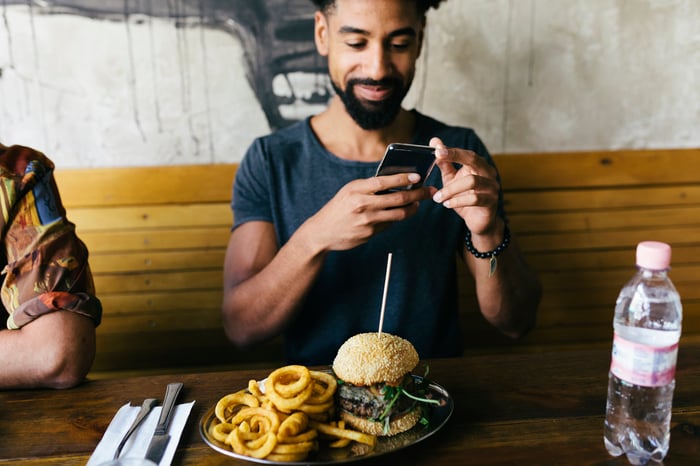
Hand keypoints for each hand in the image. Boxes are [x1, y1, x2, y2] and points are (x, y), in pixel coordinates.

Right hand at [301, 173, 432, 251]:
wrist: (321, 232)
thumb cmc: (338, 208)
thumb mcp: (349, 191)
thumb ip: (369, 187)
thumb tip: (397, 182)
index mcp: (356, 189)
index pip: (384, 181)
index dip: (403, 178)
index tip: (418, 176)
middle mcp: (362, 204)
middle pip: (397, 199)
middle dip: (417, 195)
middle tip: (429, 192)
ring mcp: (366, 220)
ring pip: (398, 214)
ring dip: (412, 209)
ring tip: (418, 204)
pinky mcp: (369, 234)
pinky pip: (389, 225)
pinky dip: (396, 219)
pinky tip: (399, 214)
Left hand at [429, 137, 499, 235]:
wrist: (479, 221)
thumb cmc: (465, 197)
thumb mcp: (451, 179)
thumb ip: (444, 163)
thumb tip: (434, 141)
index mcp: (479, 165)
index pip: (466, 154)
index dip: (452, 151)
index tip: (437, 149)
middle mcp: (488, 173)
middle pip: (474, 159)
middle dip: (455, 157)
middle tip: (438, 158)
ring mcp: (492, 187)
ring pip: (471, 181)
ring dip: (451, 189)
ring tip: (438, 197)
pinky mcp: (491, 202)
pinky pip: (474, 199)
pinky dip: (458, 201)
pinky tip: (447, 204)